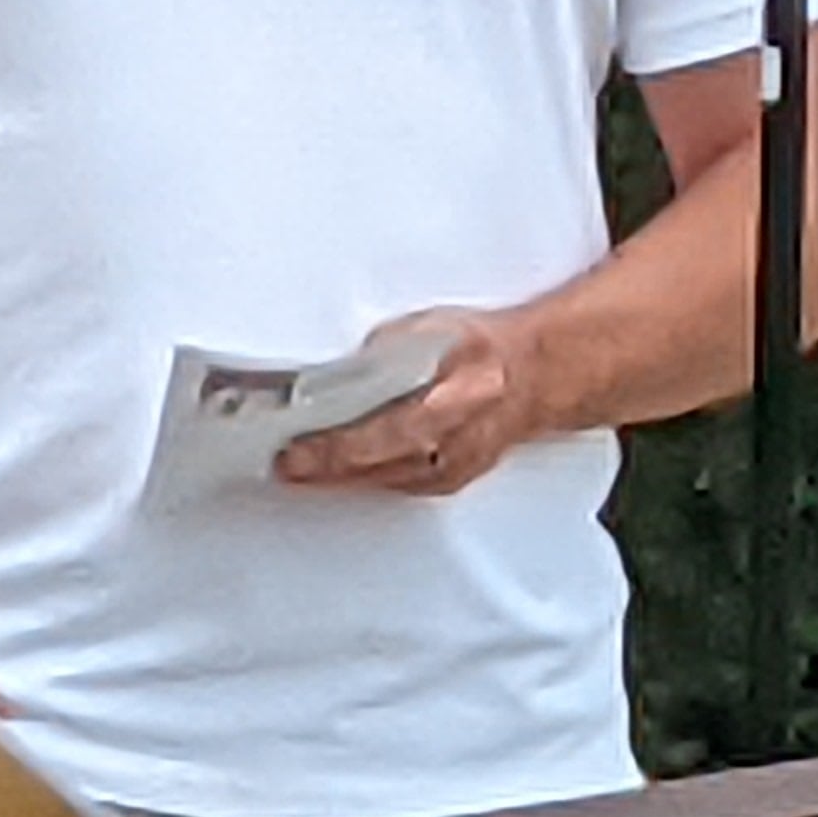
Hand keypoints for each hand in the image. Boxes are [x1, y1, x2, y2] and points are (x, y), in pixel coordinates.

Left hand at [274, 308, 553, 497]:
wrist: (533, 377)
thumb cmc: (481, 349)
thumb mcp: (432, 330)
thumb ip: (384, 352)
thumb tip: (336, 372)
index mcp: (457, 397)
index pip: (387, 430)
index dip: (339, 444)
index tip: (297, 447)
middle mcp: (456, 442)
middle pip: (380, 463)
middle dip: (326, 466)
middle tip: (284, 464)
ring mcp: (453, 468)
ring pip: (384, 480)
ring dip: (337, 478)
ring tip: (296, 470)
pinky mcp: (446, 481)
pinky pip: (395, 485)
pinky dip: (361, 479)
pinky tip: (332, 475)